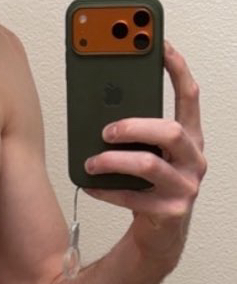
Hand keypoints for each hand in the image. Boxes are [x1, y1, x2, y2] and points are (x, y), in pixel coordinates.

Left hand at [83, 41, 207, 263]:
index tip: (159, 48)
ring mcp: (185, 188)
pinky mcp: (169, 213)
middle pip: (171, 131)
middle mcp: (194, 161)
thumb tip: (101, 113)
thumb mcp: (150, 156)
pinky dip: (107, 191)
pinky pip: (132, 198)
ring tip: (92, 161)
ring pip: (149, 165)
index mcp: (191, 140)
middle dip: (135, 126)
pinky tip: (90, 185)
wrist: (159, 235)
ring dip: (115, 161)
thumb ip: (138, 136)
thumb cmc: (151, 188)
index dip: (177, 70)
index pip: (190, 97)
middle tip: (107, 129)